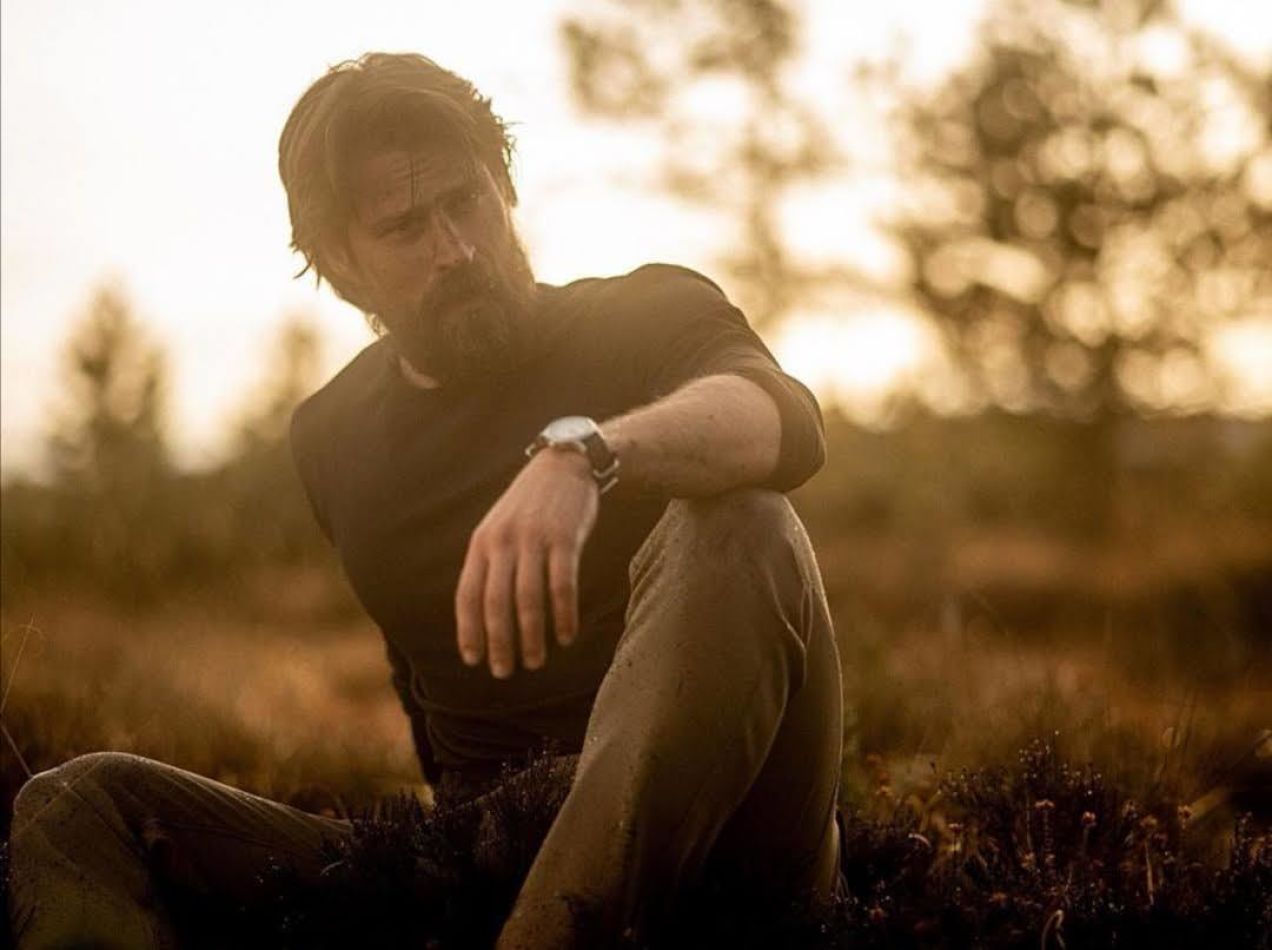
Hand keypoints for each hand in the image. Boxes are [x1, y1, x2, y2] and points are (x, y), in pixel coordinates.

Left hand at [455, 448, 598, 677]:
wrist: (564, 464)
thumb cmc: (531, 505)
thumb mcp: (499, 527)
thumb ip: (490, 563)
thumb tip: (482, 613)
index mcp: (482, 543)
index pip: (468, 594)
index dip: (469, 630)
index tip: (474, 659)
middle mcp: (503, 542)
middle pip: (496, 603)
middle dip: (499, 642)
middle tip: (505, 672)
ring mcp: (534, 539)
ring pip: (528, 599)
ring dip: (531, 636)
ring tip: (535, 661)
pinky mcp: (564, 538)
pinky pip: (562, 585)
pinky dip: (563, 614)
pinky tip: (566, 636)